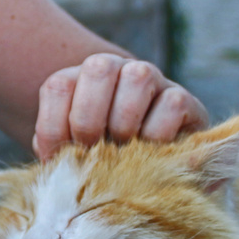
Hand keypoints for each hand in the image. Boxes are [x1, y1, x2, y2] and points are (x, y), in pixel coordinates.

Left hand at [32, 54, 208, 160]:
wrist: (149, 169)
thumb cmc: (101, 160)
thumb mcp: (71, 155)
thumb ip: (58, 154)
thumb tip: (53, 168)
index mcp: (80, 78)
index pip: (59, 86)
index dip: (54, 129)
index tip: (60, 159)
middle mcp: (116, 69)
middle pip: (98, 68)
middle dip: (89, 120)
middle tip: (93, 153)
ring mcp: (153, 79)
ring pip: (138, 76)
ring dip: (125, 123)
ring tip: (124, 153)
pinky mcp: (184, 100)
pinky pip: (172, 104)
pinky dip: (158, 135)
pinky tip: (151, 155)